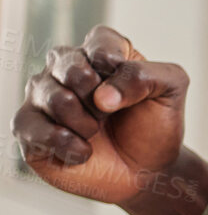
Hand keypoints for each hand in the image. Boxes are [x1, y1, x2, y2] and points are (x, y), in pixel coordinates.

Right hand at [11, 25, 189, 204]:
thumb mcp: (170, 91)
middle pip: (70, 67)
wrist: (146, 170)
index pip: (100, 44)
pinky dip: (66, 144)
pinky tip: (84, 152)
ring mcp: (44, 95)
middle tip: (110, 115)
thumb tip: (102, 95)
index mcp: (100, 50)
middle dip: (99, 99)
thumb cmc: (153, 126)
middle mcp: (65, 66)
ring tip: (97, 133)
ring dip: (86, 123)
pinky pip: (32, 127)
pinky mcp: (30, 127)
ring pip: (54, 97)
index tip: (132, 93)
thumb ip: (146, 76)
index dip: (117, 71)